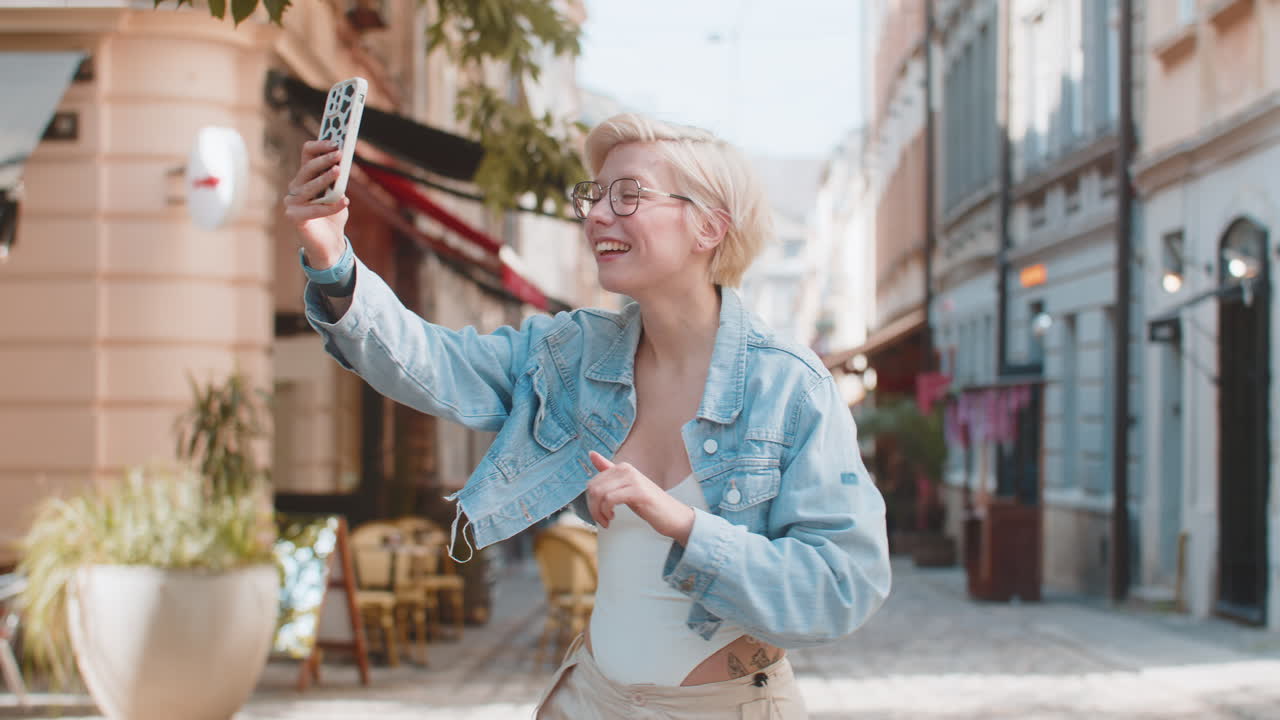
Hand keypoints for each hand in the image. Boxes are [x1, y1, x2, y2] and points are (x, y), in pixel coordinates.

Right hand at [282, 140, 348, 267]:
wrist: (330, 245)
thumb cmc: (333, 216)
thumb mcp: (339, 193)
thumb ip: (339, 180)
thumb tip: (344, 163)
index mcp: (305, 177)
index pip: (307, 154)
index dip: (319, 146)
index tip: (336, 142)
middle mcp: (296, 187)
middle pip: (307, 168)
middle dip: (324, 160)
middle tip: (339, 154)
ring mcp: (292, 202)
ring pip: (309, 187)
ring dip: (325, 178)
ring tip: (339, 172)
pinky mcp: (294, 217)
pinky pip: (313, 209)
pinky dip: (330, 206)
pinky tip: (344, 201)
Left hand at [586, 451, 695, 544]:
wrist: (672, 516)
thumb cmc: (648, 504)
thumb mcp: (625, 487)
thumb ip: (609, 471)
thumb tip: (592, 454)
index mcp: (622, 467)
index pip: (592, 482)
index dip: (591, 501)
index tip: (599, 512)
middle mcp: (627, 469)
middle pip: (593, 488)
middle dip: (593, 508)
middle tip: (602, 519)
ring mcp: (633, 479)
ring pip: (600, 494)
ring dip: (599, 512)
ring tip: (607, 520)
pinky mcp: (638, 492)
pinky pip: (610, 499)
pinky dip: (606, 512)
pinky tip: (613, 517)